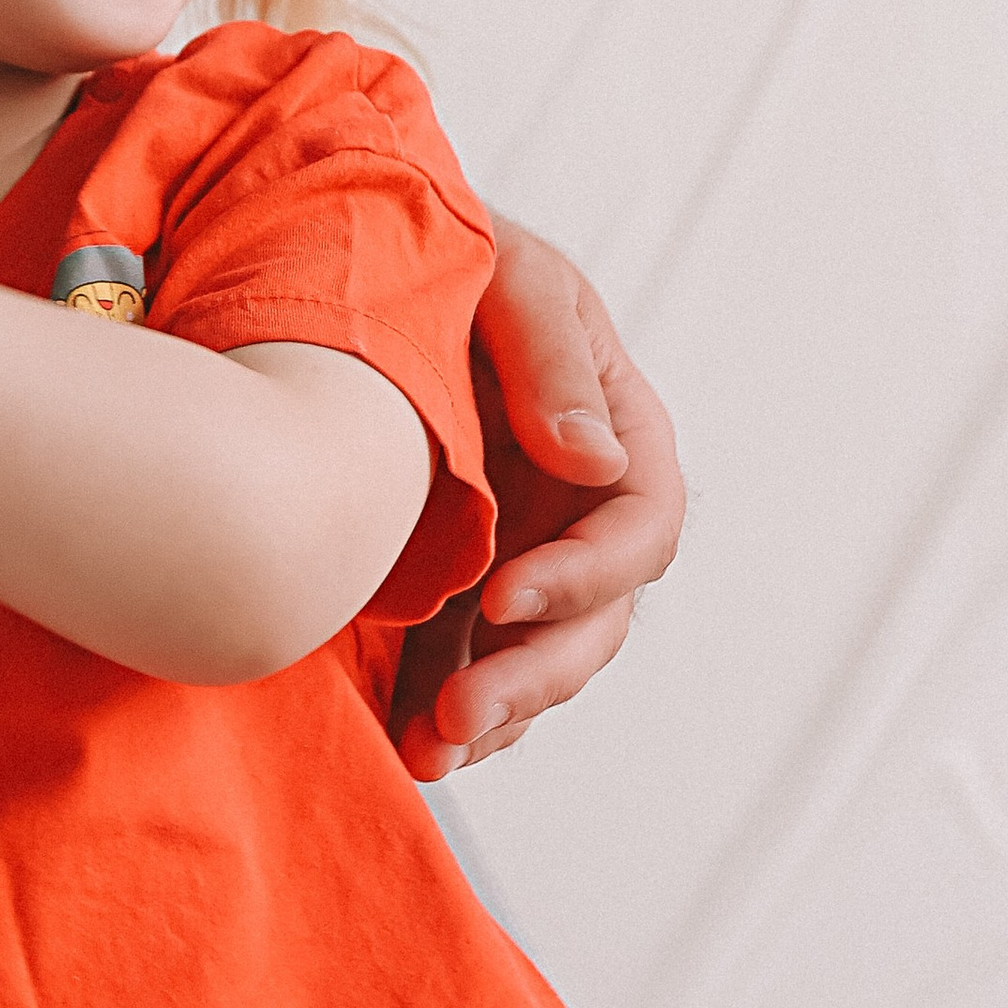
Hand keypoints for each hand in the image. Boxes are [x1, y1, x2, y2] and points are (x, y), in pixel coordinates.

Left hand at [392, 221, 684, 779]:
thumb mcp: (511, 276)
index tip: (501, 597)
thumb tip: (595, 461)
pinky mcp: (464, 581)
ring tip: (430, 751)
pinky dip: (446, 704)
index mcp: (621, 435)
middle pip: (594, 619)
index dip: (583, 575)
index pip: (639, 528)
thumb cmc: (455, 255)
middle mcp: (584, 508)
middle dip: (532, 676)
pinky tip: (411, 745)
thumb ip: (553, 358)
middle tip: (459, 713)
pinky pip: (472, 661)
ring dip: (491, 714)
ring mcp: (528, 550)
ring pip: (537, 658)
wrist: (368, 268)